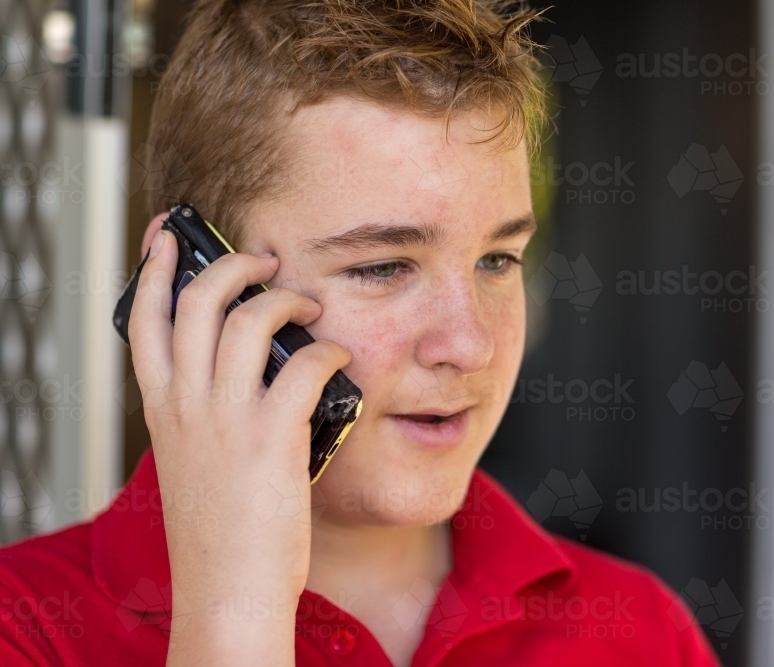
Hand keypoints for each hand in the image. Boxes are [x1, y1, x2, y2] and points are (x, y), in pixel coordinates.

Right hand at [128, 219, 350, 665]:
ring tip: (310, 305)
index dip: (156, 269)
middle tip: (264, 260)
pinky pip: (303, 364)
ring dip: (286, 300)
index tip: (169, 237)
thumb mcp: (192, 461)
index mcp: (163, 408)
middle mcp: (187, 403)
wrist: (228, 589)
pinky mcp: (271, 436)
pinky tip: (338, 359)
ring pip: (248, 320)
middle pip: (197, 302)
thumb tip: (241, 372)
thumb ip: (203, 414)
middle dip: (233, 265)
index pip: (146, 320)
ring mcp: (227, 417)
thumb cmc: (219, 531)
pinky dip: (326, 351)